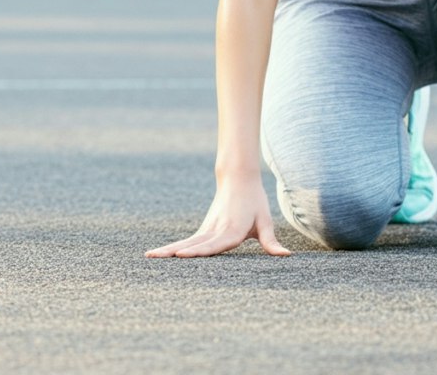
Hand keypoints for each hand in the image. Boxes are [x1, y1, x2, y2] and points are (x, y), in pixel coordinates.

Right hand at [146, 174, 290, 258]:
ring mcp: (207, 229)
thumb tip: (287, 255)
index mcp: (231, 230)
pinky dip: (173, 248)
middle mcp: (216, 230)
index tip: (181, 254)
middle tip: (155, 257)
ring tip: (150, 255)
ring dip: (168, 249)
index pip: (214, 244)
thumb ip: (271, 241)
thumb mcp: (265, 221)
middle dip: (174, 252)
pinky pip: (187, 241)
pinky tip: (159, 254)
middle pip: (193, 244)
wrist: (239, 178)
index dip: (198, 251)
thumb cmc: (254, 202)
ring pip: (186, 242)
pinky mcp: (204, 229)